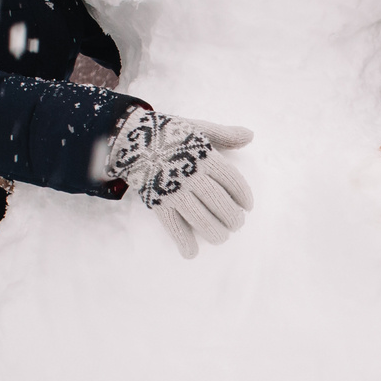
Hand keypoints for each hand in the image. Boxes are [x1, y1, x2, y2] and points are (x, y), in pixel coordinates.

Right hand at [103, 111, 254, 257]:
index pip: (232, 180)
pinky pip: (173, 226)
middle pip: (220, 202)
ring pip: (201, 218)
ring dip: (214, 232)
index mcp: (205, 156)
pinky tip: (191, 252)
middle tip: (236, 224)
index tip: (248, 206)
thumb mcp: (198, 127)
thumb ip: (224, 134)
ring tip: (221, 238)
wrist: (130, 137)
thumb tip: (250, 136)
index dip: (243, 195)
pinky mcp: (158, 202)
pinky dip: (183, 241)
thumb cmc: (168, 132)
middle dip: (232, 217)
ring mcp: (174, 190)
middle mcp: (192, 175)